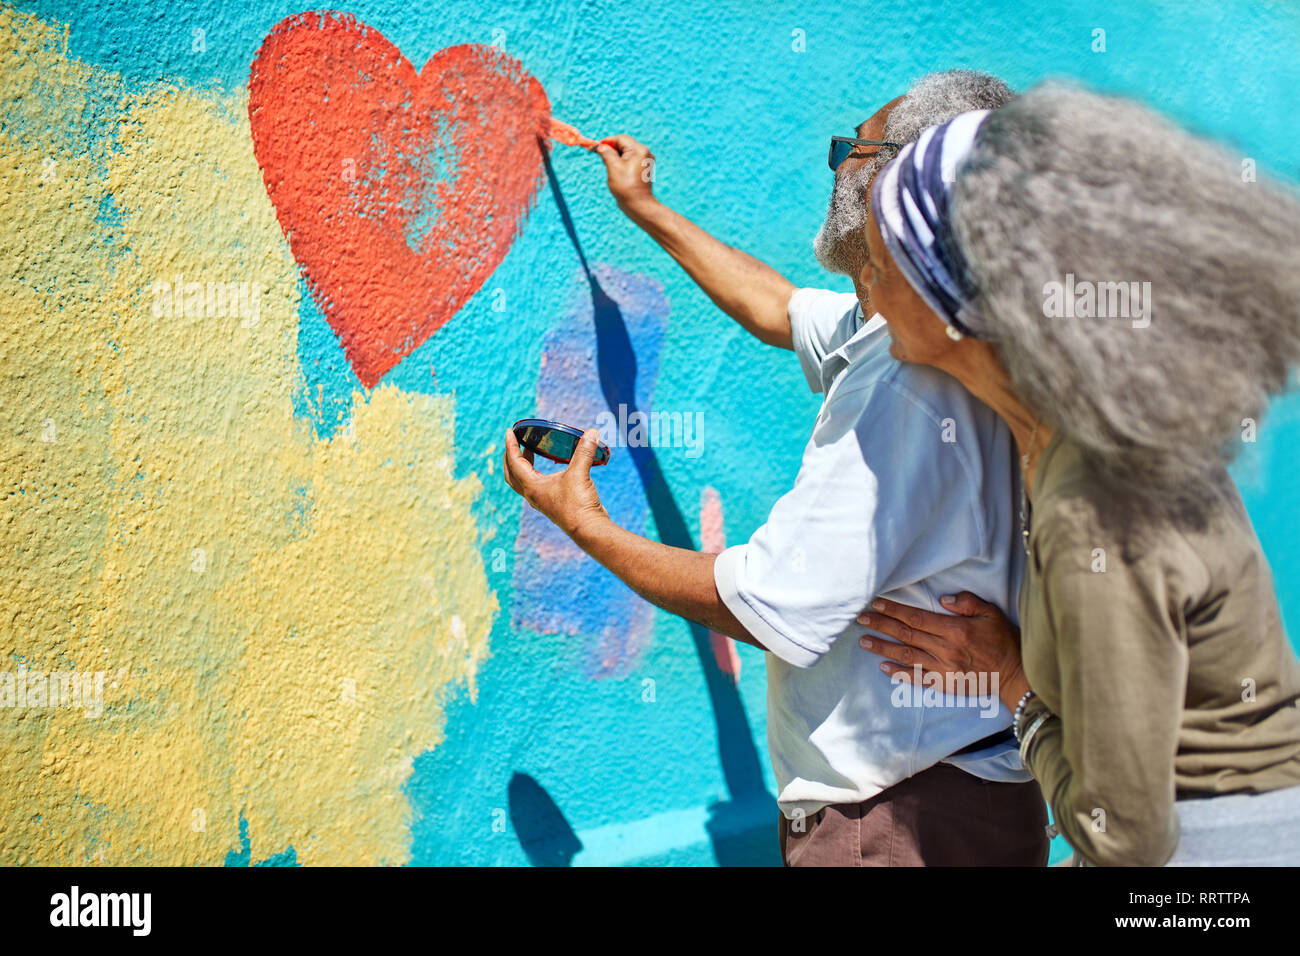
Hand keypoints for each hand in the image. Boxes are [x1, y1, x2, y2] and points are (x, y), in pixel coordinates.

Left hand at [502, 427, 609, 540]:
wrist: (588, 529)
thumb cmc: (578, 505)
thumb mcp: (579, 474)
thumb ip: (584, 451)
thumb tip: (592, 432)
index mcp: (532, 487)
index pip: (514, 462)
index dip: (510, 445)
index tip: (508, 431)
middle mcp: (533, 494)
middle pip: (512, 474)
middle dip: (511, 457)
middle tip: (514, 442)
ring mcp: (542, 500)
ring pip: (523, 481)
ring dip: (523, 466)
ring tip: (530, 452)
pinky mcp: (553, 503)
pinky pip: (538, 485)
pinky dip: (537, 473)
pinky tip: (550, 468)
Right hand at [596, 134, 656, 214]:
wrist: (638, 205)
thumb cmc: (626, 187)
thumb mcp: (613, 167)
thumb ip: (607, 153)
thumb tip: (600, 146)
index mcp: (639, 150)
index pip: (620, 139)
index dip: (607, 141)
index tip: (596, 147)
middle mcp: (644, 153)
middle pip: (624, 144)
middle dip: (611, 149)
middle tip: (600, 156)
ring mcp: (645, 160)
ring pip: (626, 152)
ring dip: (615, 156)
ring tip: (610, 167)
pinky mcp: (643, 168)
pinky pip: (630, 160)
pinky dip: (621, 162)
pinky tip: (616, 171)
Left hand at [857, 592, 1029, 709]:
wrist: (1015, 674)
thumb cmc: (1003, 640)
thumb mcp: (990, 613)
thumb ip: (966, 603)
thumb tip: (942, 599)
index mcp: (954, 630)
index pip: (916, 617)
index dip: (894, 610)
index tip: (877, 603)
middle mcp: (944, 649)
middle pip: (906, 634)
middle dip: (881, 625)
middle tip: (861, 618)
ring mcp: (943, 668)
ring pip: (906, 656)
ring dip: (883, 647)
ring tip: (864, 641)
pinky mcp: (944, 683)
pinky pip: (917, 678)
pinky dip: (899, 673)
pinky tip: (883, 666)